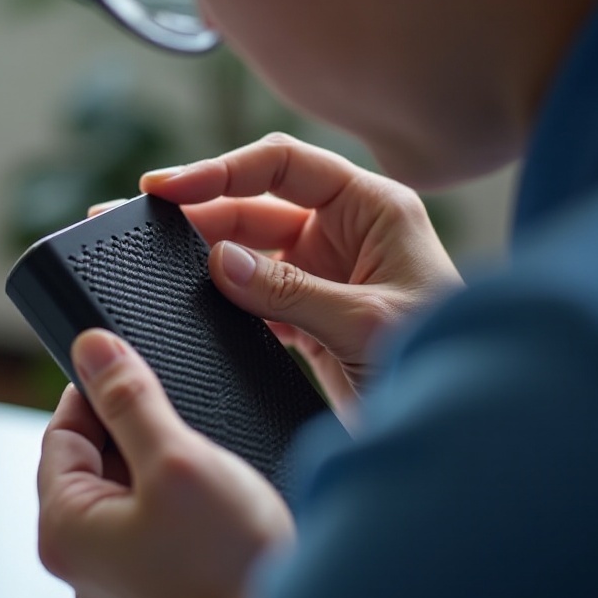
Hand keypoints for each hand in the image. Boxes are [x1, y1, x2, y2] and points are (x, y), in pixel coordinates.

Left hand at [38, 329, 293, 597]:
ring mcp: (118, 569)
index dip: (96, 391)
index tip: (130, 367)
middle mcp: (83, 555)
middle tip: (179, 428)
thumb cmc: (227, 570)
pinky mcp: (153, 575)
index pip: (61, 430)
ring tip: (200, 469)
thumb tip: (92, 347)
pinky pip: (150, 511)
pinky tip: (208, 496)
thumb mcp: (176, 460)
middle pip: (94, 456)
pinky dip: (175, 491)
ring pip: (126, 481)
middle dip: (134, 429)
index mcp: (65, 528)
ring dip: (159, 460)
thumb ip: (129, 398)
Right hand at [141, 133, 463, 417]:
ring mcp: (322, 270)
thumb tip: (218, 263)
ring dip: (198, 253)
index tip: (167, 188)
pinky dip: (220, 295)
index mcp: (369, 206)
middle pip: (252, 205)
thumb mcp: (367, 322)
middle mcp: (342, 230)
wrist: (465, 432)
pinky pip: (252, 291)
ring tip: (142, 255)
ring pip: (246, 249)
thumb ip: (290, 291)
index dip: (220, 170)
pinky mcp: (308, 311)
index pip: (281, 165)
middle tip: (132, 218)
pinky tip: (185, 297)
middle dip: (195, 211)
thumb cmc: (446, 361)